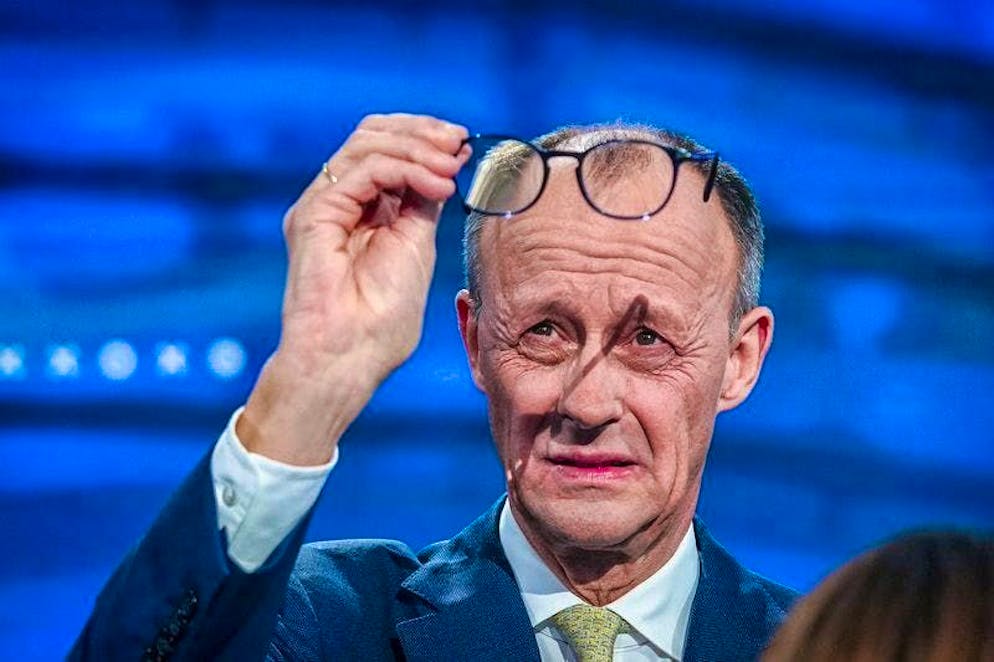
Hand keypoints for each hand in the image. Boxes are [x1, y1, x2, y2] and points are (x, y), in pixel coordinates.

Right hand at [238, 114, 469, 464]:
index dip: (424, 137)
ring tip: (451, 167)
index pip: (385, 148)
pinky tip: (436, 186)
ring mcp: (323, 205)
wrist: (349, 360)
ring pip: (368, 144)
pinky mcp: (313, 215)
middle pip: (373, 134)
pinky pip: (362, 171)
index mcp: (360, 208)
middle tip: (459, 142)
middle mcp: (337, 200)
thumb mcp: (416, 246)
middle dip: (422, 132)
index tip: (463, 144)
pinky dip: (405, 169)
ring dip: (418, 148)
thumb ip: (421, 204)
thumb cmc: (381, 322)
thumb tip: (446, 164)